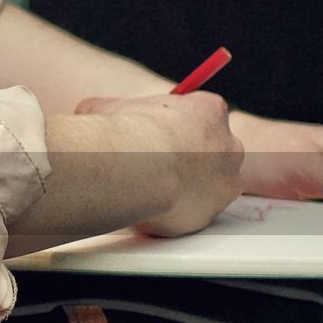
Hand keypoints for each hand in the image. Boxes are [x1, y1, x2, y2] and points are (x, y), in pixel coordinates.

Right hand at [75, 92, 243, 235]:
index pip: (204, 114)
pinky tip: (150, 207)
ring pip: (208, 186)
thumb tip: (94, 113)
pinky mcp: (209, 215)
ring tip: (150, 188)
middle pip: (213, 151)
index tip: (158, 134)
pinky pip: (192, 214)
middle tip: (156, 164)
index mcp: (210, 110)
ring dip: (184, 188)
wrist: (133, 170)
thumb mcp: (109, 107)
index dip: (178, 125)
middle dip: (189, 159)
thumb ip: (114, 110)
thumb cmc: (126, 133)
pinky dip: (173, 214)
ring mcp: (224, 183)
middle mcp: (228, 146)